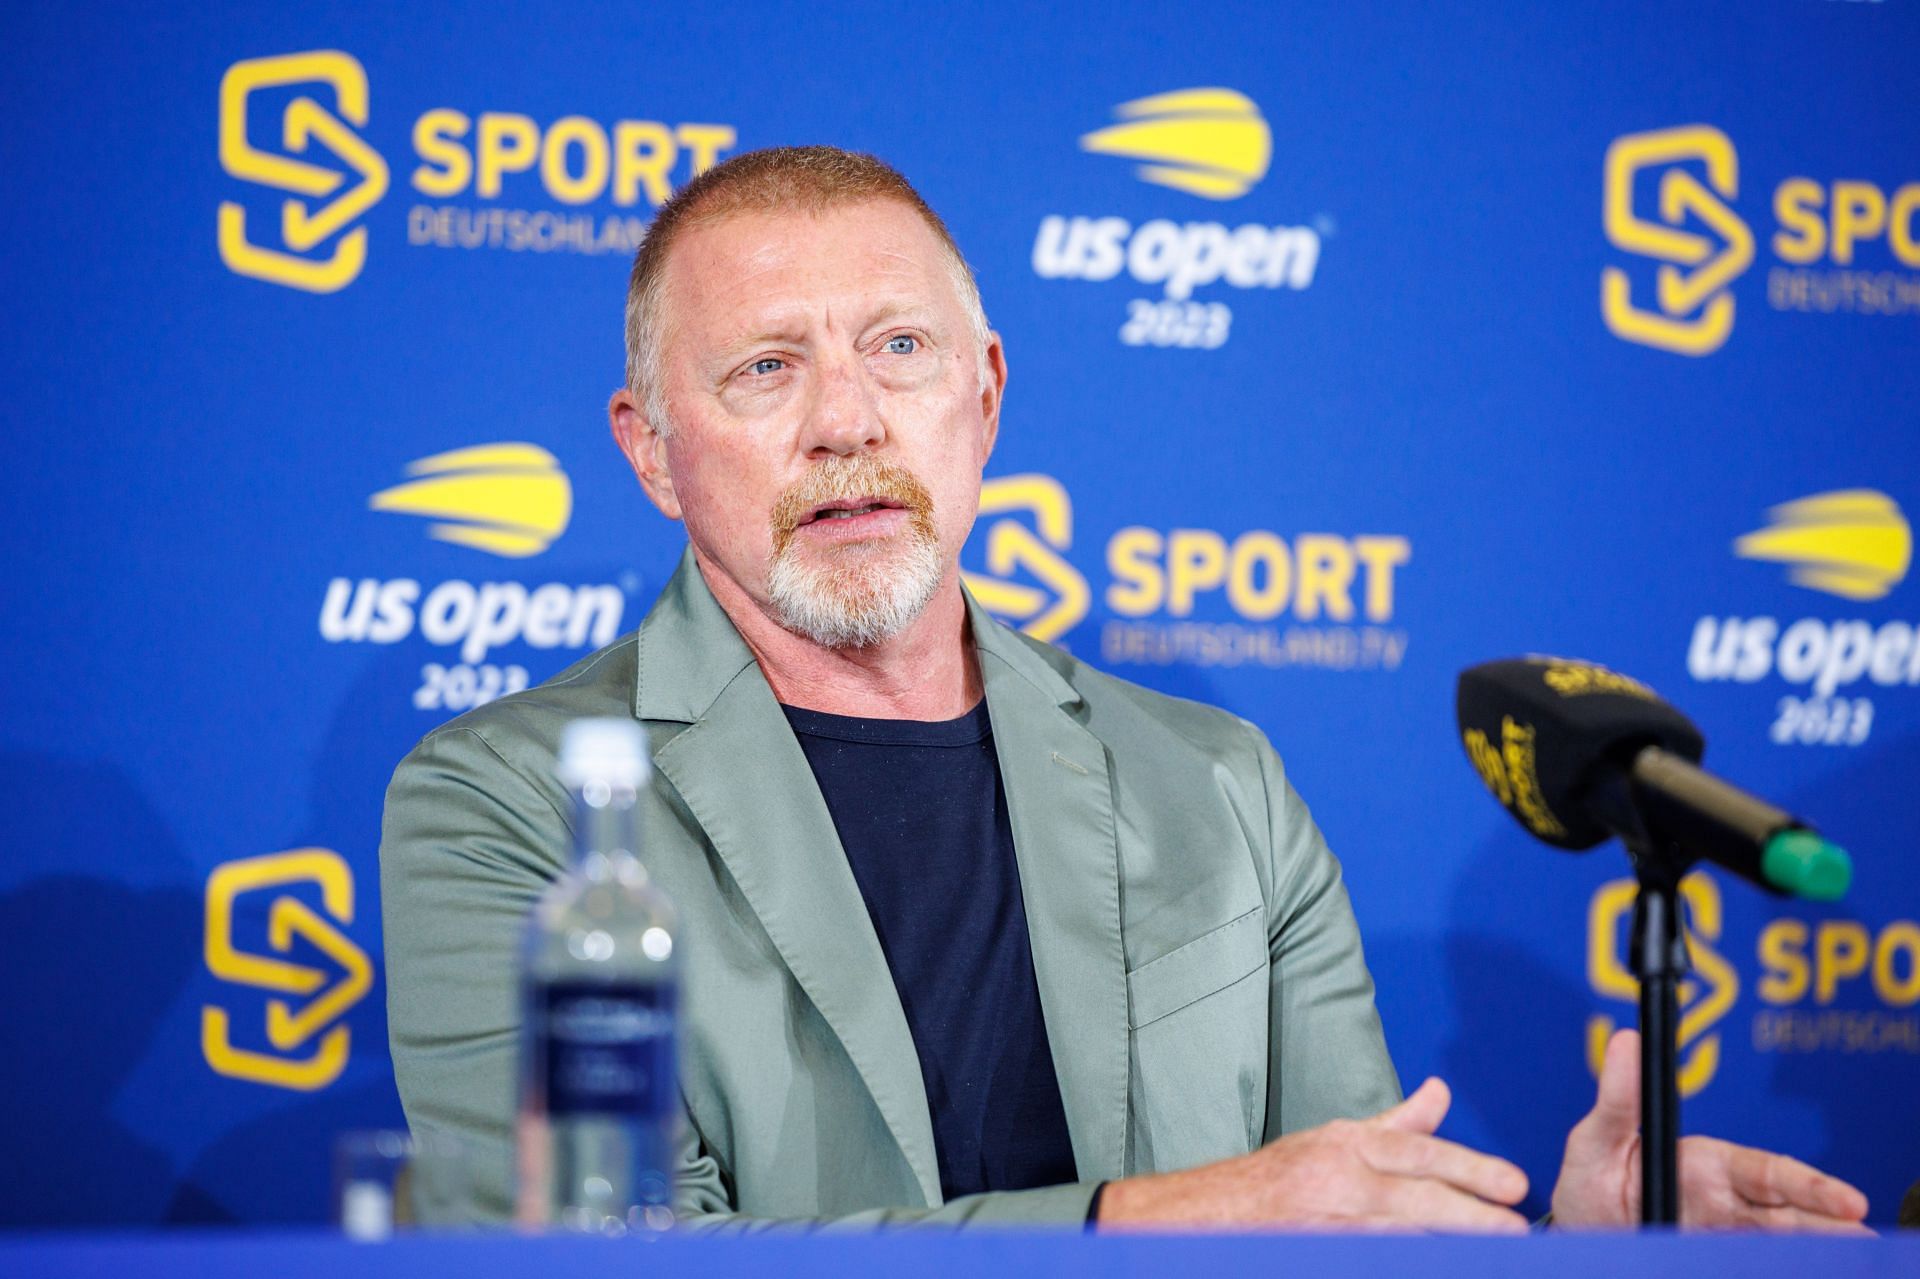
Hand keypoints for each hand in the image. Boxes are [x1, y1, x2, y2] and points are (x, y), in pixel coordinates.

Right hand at [1097, 1077, 1528, 1231]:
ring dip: (1445, 1245)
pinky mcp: (1321, 1252)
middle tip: (1515, 1226)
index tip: (1513, 1183)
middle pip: (1417, 1197)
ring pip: (1401, 1235)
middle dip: (1470, 1214)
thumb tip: (1441, 1092)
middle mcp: (1340, 1180)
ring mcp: (1330, 1223)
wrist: (1215, 1214)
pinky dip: (1402, 1261)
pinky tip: (1430, 1264)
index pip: (1420, 1153)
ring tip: (1488, 1255)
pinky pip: (1372, 1258)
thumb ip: (1397, 1123)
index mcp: (1349, 1145)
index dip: (1470, 1168)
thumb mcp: (1339, 1139)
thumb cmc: (1282, 1177)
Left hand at [1551, 1028, 1871, 1231]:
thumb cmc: (1587, 1181)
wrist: (1574, 1233)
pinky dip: (1781, 1261)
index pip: (1767, 1173)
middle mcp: (1723, 1201)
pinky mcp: (1711, 1256)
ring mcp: (1721, 1235)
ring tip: (1857, 1257)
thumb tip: (1627, 1040)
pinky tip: (1815, 1265)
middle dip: (1829, 1221)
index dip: (1809, 1186)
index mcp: (1704, 1165)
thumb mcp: (1594, 1140)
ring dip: (1818, 1246)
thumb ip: (1617, 1099)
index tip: (1848, 1201)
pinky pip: (1753, 1260)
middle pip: (1789, 1212)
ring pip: (1780, 1241)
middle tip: (1863, 1234)